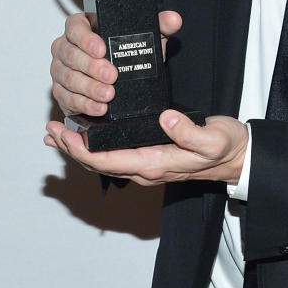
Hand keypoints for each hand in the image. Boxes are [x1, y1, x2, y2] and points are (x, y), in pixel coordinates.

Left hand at [44, 111, 247, 186]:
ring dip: (78, 149)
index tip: (62, 134)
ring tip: (57, 134)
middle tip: (50, 130)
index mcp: (155, 163)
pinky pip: (113, 156)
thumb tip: (165, 118)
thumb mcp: (213, 138)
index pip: (106, 161)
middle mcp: (145, 169)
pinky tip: (85, 136)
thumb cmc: (226, 148)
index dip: (80, 149)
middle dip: (70, 148)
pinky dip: (93, 147)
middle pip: (97, 163)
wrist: (237, 158)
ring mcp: (146, 165)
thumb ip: (189, 131)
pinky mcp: (149, 158)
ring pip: (102, 161)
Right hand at [50, 8, 182, 118]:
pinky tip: (99, 107)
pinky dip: (84, 104)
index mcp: (81, 27)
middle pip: (71, 54)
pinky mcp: (62, 92)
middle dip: (92, 67)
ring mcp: (61, 69)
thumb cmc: (127, 52)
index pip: (76, 27)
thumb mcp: (145, 37)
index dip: (86, 38)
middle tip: (112, 76)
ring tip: (108, 95)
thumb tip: (173, 19)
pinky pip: (68, 98)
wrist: (123, 77)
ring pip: (68, 78)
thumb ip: (160, 25)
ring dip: (89, 88)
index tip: (102, 49)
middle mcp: (66, 47)